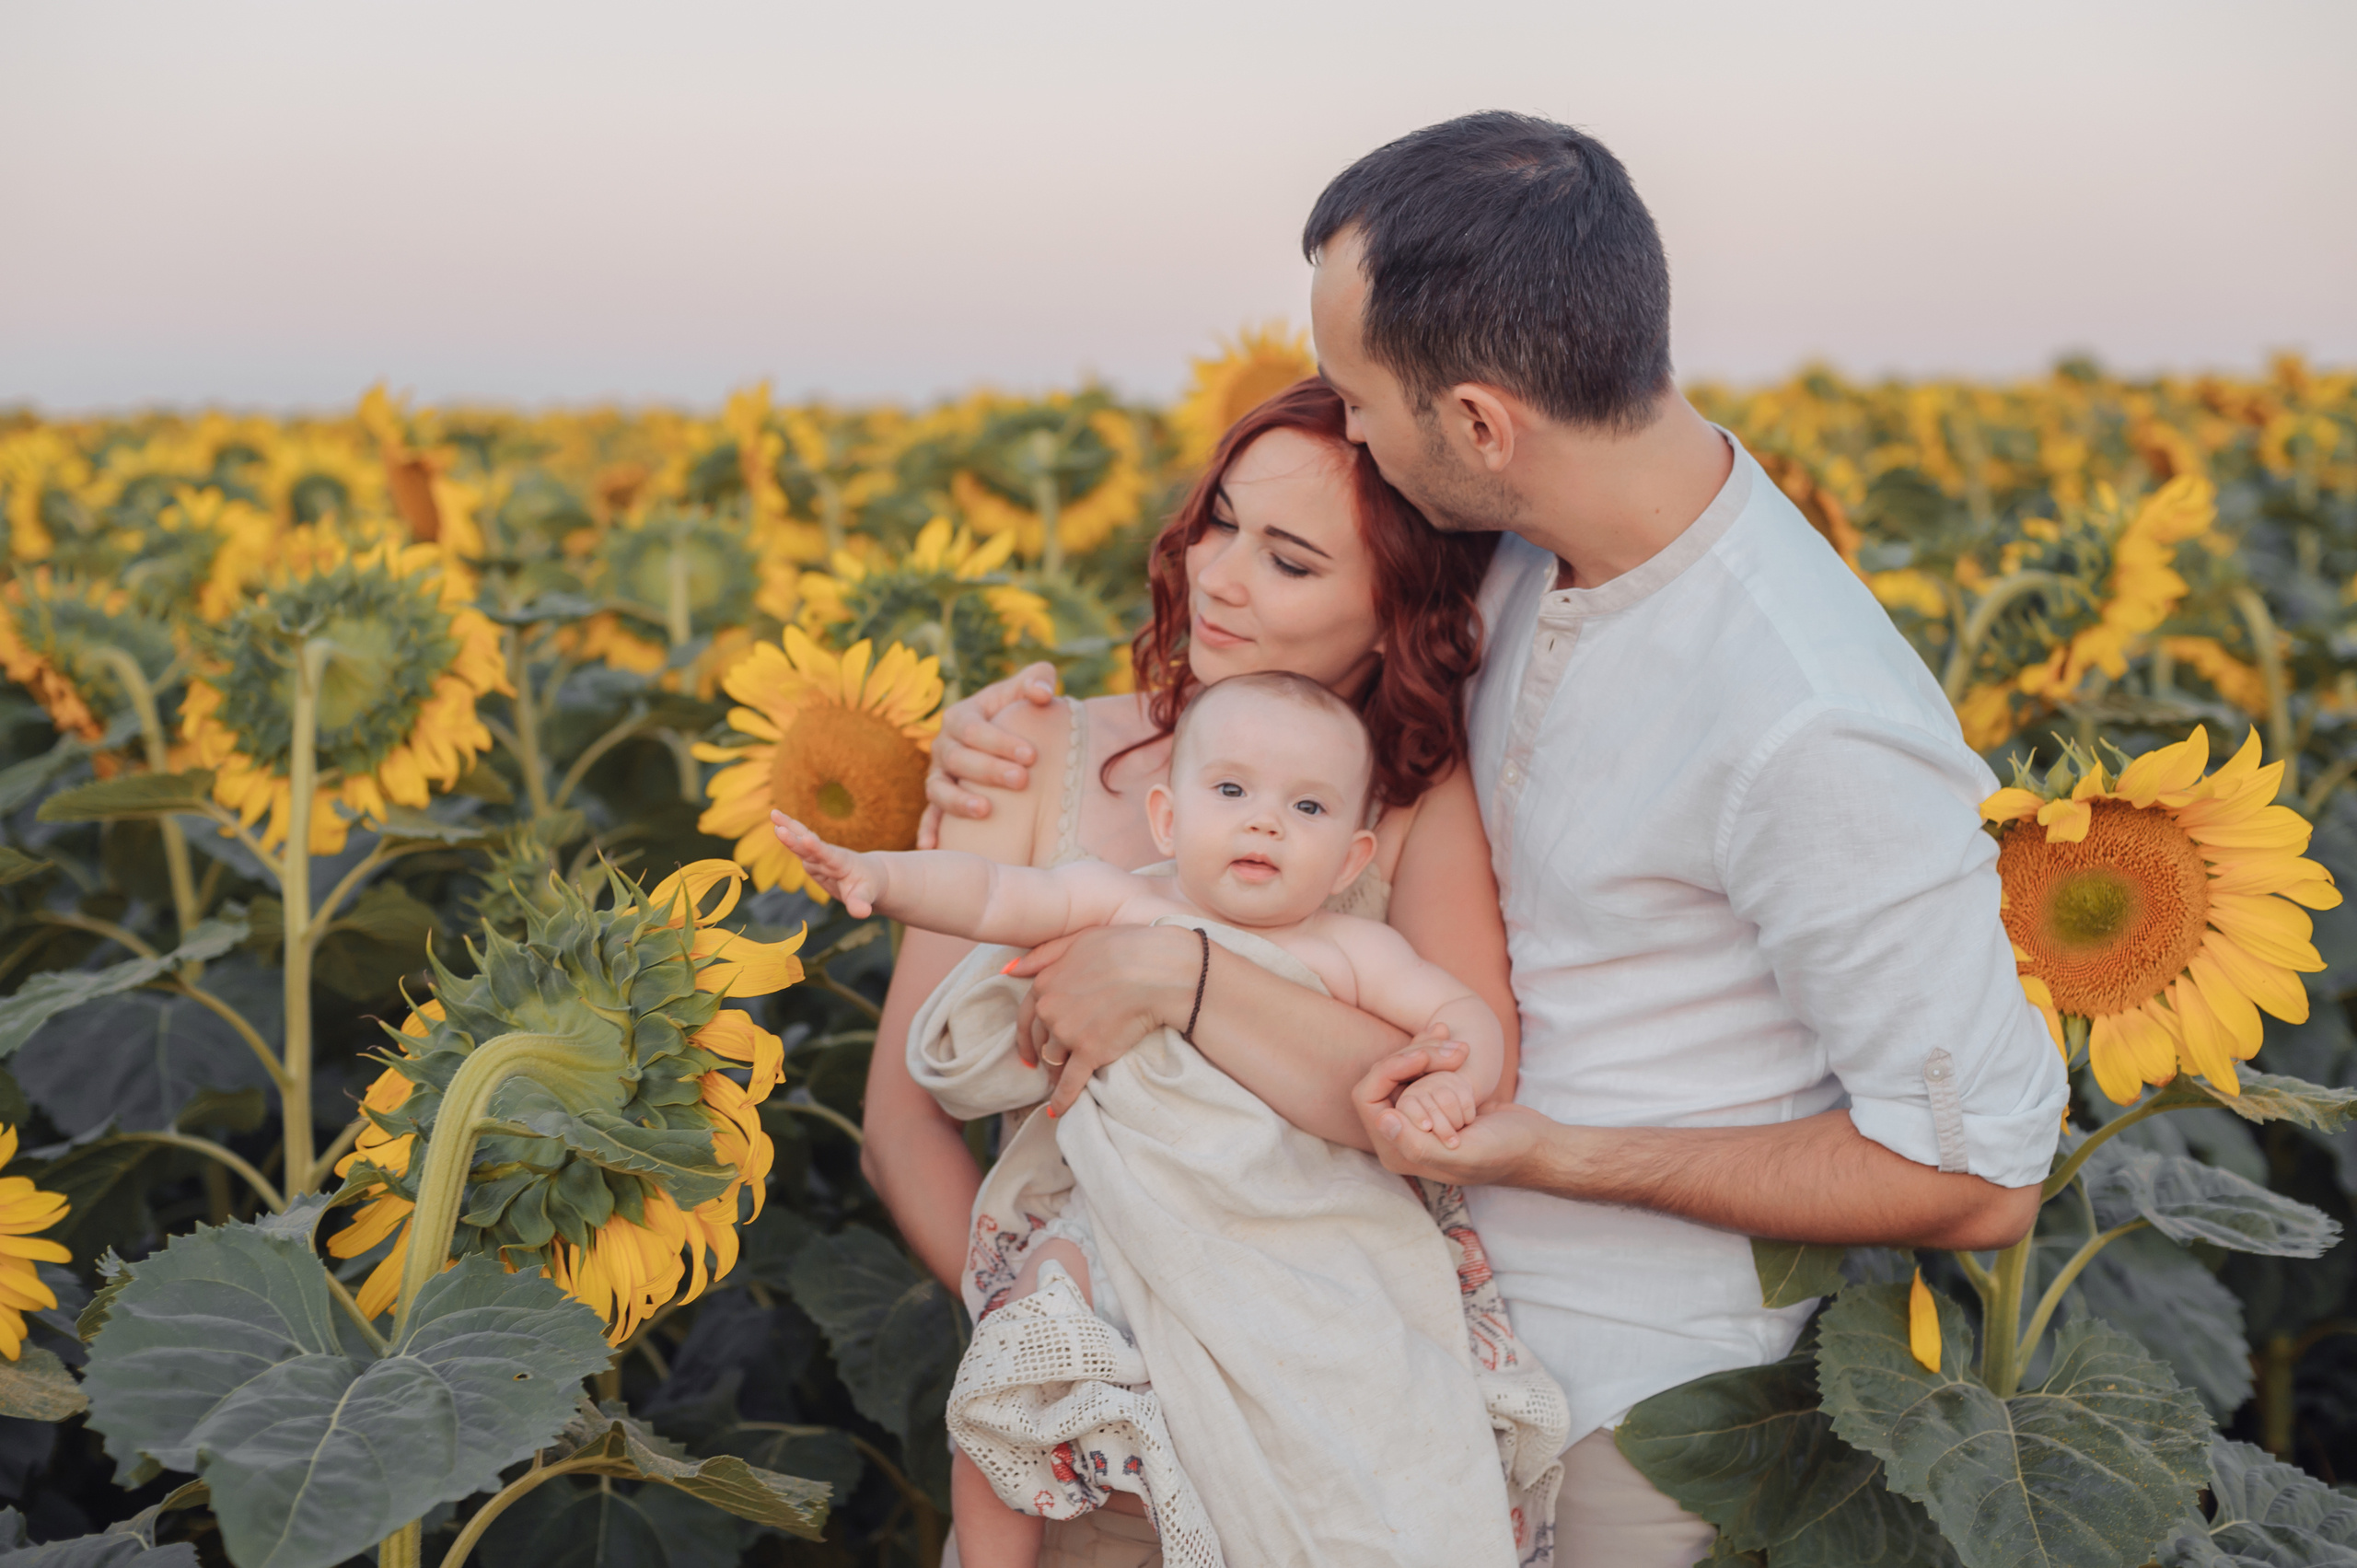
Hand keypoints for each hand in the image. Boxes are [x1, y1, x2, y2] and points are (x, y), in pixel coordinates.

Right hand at [770, 811, 881, 917]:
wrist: (868, 875)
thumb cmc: (867, 886)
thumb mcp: (866, 896)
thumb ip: (861, 903)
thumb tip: (862, 913)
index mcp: (841, 863)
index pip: (827, 855)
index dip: (816, 848)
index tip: (806, 838)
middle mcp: (828, 856)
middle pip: (809, 846)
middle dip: (794, 839)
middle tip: (779, 828)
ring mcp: (818, 857)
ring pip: (802, 841)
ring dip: (789, 829)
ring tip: (774, 813)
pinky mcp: (812, 860)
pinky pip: (798, 846)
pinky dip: (789, 835)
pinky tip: (777, 825)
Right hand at [918, 661, 1059, 846]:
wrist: (1005, 737)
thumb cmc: (1017, 712)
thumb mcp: (1025, 690)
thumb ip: (1037, 679)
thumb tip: (1043, 693)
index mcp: (961, 717)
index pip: (974, 728)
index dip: (1000, 741)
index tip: (1032, 755)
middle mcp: (944, 746)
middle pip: (958, 758)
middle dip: (988, 770)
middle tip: (1021, 780)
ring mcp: (938, 775)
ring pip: (938, 788)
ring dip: (958, 801)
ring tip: (985, 811)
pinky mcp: (939, 802)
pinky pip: (929, 817)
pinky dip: (928, 830)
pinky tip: (933, 847)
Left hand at [1006, 924, 1196, 1116]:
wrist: (1157, 970)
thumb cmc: (1124, 947)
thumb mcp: (1078, 938)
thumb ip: (1043, 954)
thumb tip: (1009, 969)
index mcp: (1045, 983)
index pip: (1026, 1016)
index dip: (1025, 1035)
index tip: (1028, 1050)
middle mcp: (1050, 1010)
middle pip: (1040, 1040)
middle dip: (1041, 1054)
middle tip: (1043, 1067)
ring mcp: (1068, 1033)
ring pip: (1054, 1061)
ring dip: (1055, 1074)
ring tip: (1059, 1083)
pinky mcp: (1089, 1053)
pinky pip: (1070, 1083)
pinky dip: (1062, 1100)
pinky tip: (1057, 1111)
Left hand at [1352, 1033, 1549, 1185]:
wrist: (1537, 1145)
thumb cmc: (1505, 1153)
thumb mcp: (1464, 1155)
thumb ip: (1417, 1144)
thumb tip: (1382, 1117)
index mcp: (1398, 1153)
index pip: (1369, 1099)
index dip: (1391, 1070)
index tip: (1423, 1057)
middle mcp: (1401, 1134)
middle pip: (1385, 1079)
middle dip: (1415, 1055)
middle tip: (1451, 1047)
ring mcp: (1417, 1115)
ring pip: (1404, 1069)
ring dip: (1428, 1049)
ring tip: (1458, 1043)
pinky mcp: (1433, 1100)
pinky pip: (1420, 1068)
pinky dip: (1432, 1048)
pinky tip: (1448, 1033)